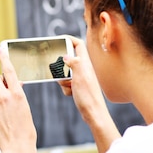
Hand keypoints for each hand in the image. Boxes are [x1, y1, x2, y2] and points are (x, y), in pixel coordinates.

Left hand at [0, 46, 36, 152]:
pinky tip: (0, 121)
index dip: (3, 58)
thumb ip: (17, 94)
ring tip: (4, 112)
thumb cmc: (25, 129)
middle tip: (1, 87)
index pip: (9, 71)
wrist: (16, 147)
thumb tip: (13, 85)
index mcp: (17, 94)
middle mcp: (4, 97)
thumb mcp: (25, 107)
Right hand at [61, 36, 119, 152]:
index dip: (69, 39)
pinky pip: (66, 83)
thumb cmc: (88, 96)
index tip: (59, 39)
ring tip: (70, 87)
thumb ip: (74, 63)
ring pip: (64, 73)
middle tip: (62, 75)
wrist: (93, 113)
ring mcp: (80, 77)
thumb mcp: (80, 77)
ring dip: (63, 80)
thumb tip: (66, 56)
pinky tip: (71, 93)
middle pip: (67, 60)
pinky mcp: (77, 86)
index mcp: (85, 63)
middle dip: (61, 68)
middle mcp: (83, 68)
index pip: (78, 45)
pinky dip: (65, 88)